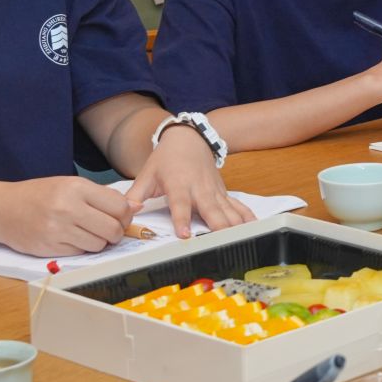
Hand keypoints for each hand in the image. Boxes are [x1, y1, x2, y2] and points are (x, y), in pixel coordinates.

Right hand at [0, 175, 136, 255]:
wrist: (2, 209)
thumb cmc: (40, 195)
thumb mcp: (70, 185)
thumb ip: (103, 196)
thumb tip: (136, 207)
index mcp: (76, 188)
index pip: (119, 206)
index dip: (125, 214)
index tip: (120, 216)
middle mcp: (68, 208)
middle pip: (113, 229)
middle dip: (116, 232)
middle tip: (108, 228)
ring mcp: (58, 230)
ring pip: (100, 244)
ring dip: (99, 241)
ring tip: (86, 231)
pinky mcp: (51, 248)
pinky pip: (82, 252)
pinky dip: (82, 248)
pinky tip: (71, 238)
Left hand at [125, 127, 253, 239]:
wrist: (189, 139)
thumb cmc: (167, 158)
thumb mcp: (147, 174)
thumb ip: (135, 194)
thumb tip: (126, 210)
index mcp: (179, 184)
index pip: (181, 204)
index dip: (183, 220)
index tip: (185, 235)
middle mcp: (200, 189)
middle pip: (212, 210)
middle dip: (218, 227)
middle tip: (222, 242)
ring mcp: (215, 191)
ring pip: (228, 210)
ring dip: (235, 225)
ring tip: (243, 239)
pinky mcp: (223, 193)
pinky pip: (237, 206)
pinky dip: (246, 216)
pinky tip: (255, 227)